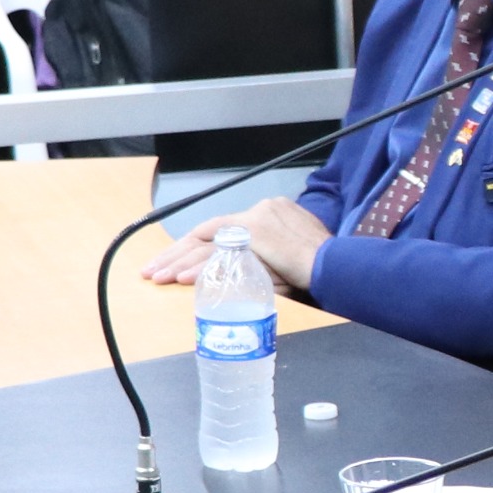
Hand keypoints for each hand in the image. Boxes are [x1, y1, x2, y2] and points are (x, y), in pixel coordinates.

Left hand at [140, 196, 327, 295]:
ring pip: (207, 244)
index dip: (194, 248)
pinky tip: (181, 280)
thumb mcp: (289, 259)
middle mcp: (258, 212)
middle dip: (176, 254)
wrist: (338, 265)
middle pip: (206, 234)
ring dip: (179, 263)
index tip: (176, 263)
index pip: (220, 230)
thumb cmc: (323, 266)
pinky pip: (220, 255)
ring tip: (159, 278)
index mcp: (268, 213)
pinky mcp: (256, 236)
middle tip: (153, 270)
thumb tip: (245, 276)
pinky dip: (199, 269)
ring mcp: (256, 223)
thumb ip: (265, 260)